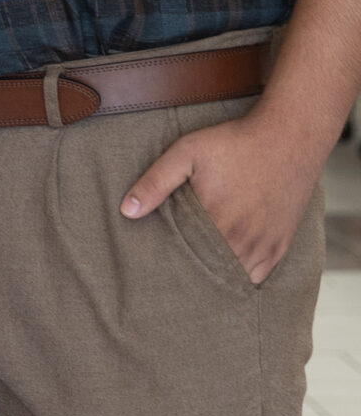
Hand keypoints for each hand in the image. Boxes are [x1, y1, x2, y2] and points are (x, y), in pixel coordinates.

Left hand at [121, 110, 330, 283]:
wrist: (288, 138)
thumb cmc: (234, 143)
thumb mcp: (186, 153)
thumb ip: (155, 182)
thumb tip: (127, 211)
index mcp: (216, 222)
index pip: (185, 259)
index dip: (169, 262)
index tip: (156, 263)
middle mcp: (243, 240)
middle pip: (209, 271)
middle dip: (189, 273)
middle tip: (172, 274)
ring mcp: (265, 245)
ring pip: (234, 277)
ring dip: (215, 276)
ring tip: (195, 274)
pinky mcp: (281, 244)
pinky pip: (258, 275)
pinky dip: (241, 276)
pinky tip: (224, 270)